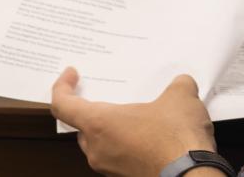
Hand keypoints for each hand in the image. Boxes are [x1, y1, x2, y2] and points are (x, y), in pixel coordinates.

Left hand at [51, 67, 216, 176]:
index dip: (62, 87)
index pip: (62, 105)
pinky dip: (129, 146)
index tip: (71, 75)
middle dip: (96, 111)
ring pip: (101, 144)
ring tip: (141, 117)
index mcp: (99, 124)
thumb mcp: (181, 95)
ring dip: (116, 130)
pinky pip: (118, 157)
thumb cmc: (176, 141)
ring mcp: (110, 168)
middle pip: (83, 126)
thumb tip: (181, 84)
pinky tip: (153, 136)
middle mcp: (98, 149)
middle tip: (113, 97)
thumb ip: (177, 84)